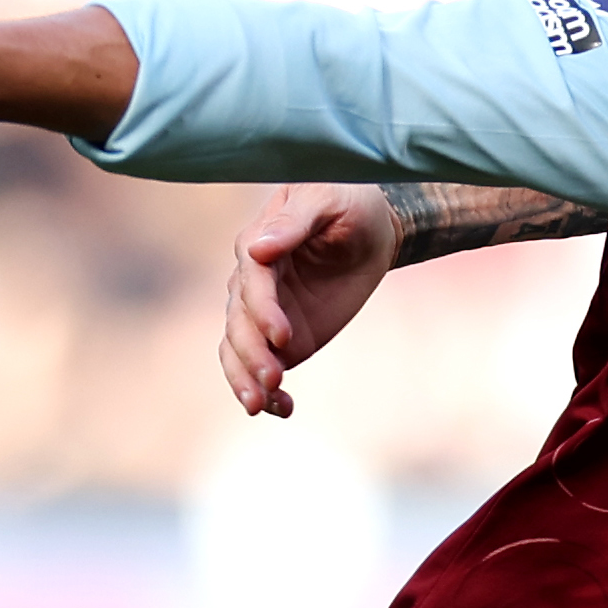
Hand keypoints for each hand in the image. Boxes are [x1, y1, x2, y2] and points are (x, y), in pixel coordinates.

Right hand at [219, 185, 398, 418]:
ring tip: (262, 405)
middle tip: (273, 378)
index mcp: (259, 244)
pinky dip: (268, 392)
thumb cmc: (347, 201)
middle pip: (238, 322)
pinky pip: (260, 367)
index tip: (281, 335)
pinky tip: (283, 408)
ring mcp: (263, 313)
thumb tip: (258, 249)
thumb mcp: (328, 199)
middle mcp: (252, 281)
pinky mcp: (281, 337)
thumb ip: (294, 221)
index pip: (251, 281)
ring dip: (245, 378)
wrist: (370, 229)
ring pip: (237, 349)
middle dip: (251, 353)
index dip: (263, 310)